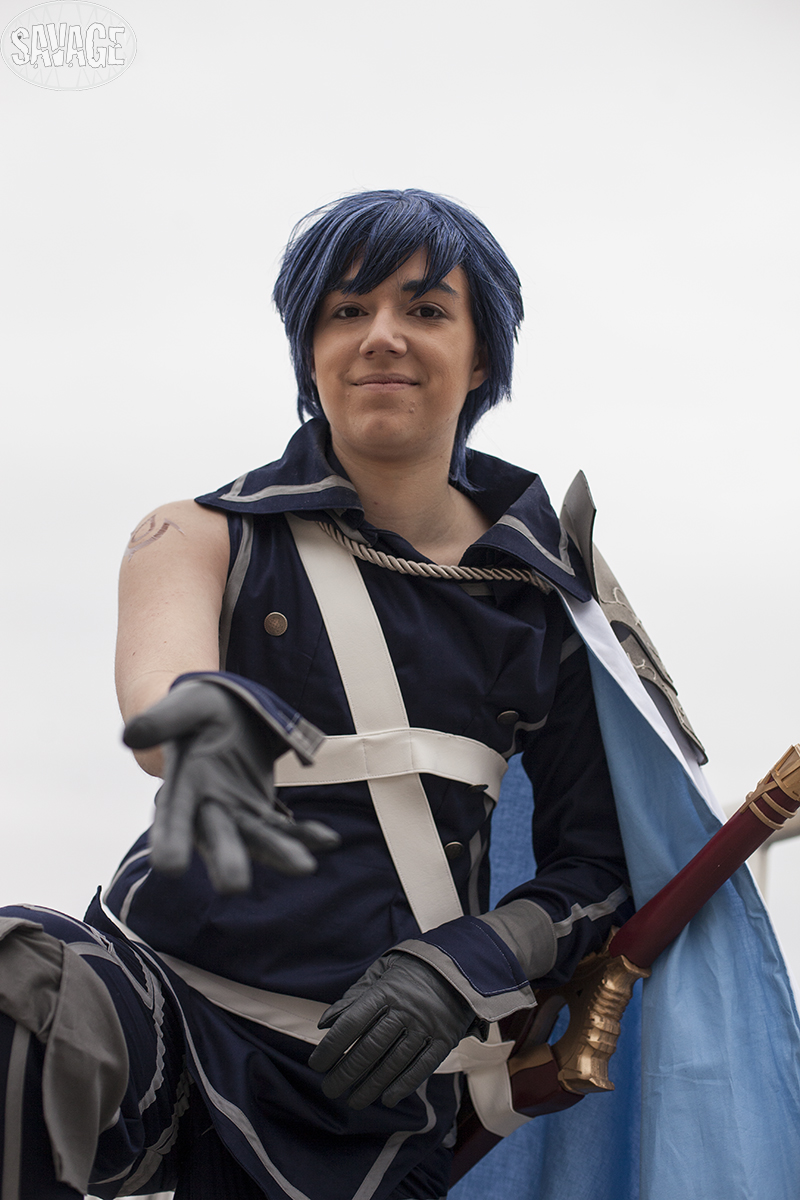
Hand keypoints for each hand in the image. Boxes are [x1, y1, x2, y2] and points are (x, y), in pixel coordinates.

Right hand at [123, 680, 338, 892]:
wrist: (223, 709)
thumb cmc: (198, 707)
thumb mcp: (184, 706)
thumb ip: (162, 721)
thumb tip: (130, 734)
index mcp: (181, 785)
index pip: (172, 816)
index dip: (170, 838)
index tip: (169, 866)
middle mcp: (206, 808)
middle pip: (217, 837)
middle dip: (226, 859)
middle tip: (234, 887)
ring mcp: (235, 812)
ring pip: (257, 838)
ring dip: (279, 853)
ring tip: (305, 867)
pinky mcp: (259, 809)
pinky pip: (284, 826)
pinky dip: (304, 834)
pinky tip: (329, 840)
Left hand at [308, 951, 480, 1109]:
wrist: (458, 967)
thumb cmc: (409, 972)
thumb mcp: (380, 974)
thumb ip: (352, 998)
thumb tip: (324, 1023)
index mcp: (385, 991)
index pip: (351, 1023)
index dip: (331, 1046)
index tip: (316, 1065)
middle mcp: (405, 1010)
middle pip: (370, 1047)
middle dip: (347, 1072)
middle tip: (330, 1090)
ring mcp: (426, 1026)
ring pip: (394, 1062)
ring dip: (371, 1086)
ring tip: (353, 1100)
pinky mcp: (444, 1039)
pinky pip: (422, 1067)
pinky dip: (404, 1085)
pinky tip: (387, 1098)